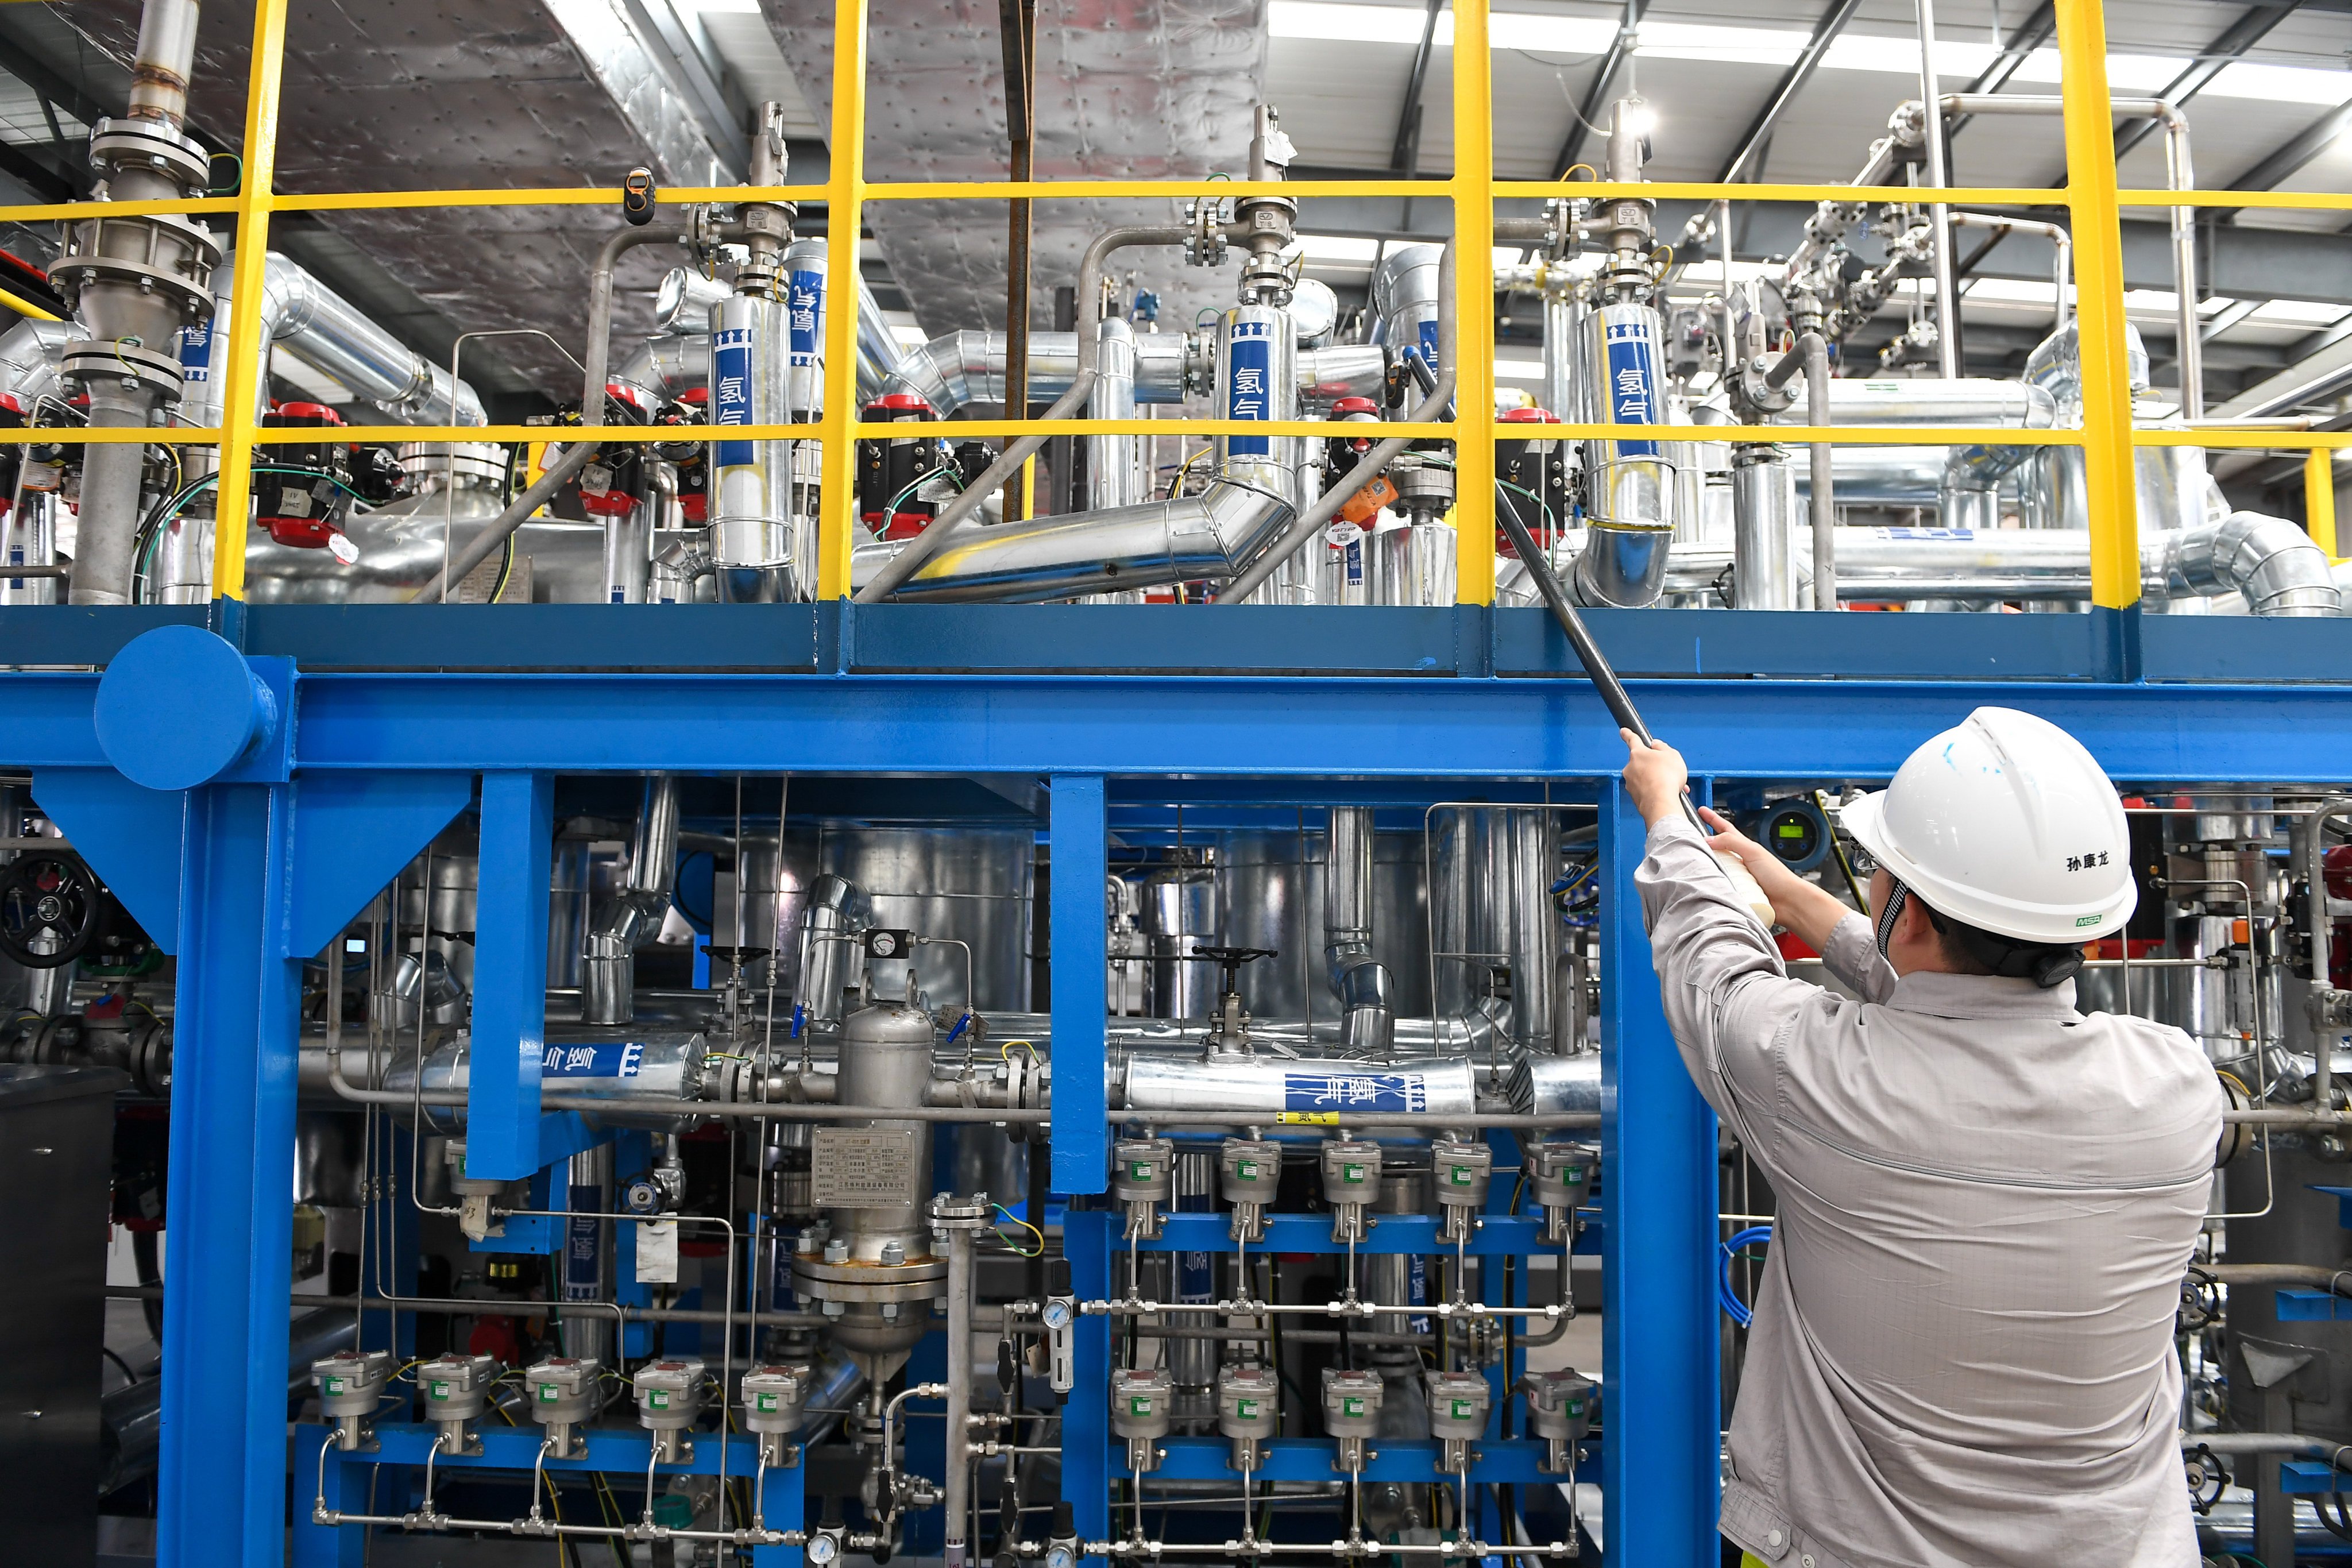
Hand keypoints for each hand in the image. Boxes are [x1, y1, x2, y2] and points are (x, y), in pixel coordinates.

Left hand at [1620, 729, 1687, 826]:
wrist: (1661, 802)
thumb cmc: (1666, 778)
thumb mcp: (1672, 755)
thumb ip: (1662, 747)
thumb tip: (1656, 745)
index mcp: (1638, 753)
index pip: (1632, 740)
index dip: (1628, 734)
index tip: (1623, 731)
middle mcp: (1630, 767)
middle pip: (1641, 762)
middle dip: (1654, 765)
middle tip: (1667, 770)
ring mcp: (1631, 783)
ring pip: (1645, 778)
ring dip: (1657, 779)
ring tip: (1671, 784)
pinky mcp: (1634, 796)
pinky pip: (1646, 790)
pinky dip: (1655, 791)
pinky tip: (1666, 793)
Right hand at [1699, 804, 1853, 947]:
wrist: (1787, 901)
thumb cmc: (1777, 876)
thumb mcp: (1753, 852)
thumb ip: (1732, 842)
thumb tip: (1708, 840)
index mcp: (1745, 848)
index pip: (1725, 829)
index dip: (1713, 819)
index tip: (1702, 810)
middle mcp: (1739, 862)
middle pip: (1716, 850)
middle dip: (1704, 847)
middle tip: (1688, 842)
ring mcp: (1736, 877)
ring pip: (1714, 869)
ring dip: (1708, 869)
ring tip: (1697, 867)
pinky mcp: (1734, 892)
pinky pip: (1718, 887)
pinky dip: (1713, 886)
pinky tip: (1708, 886)